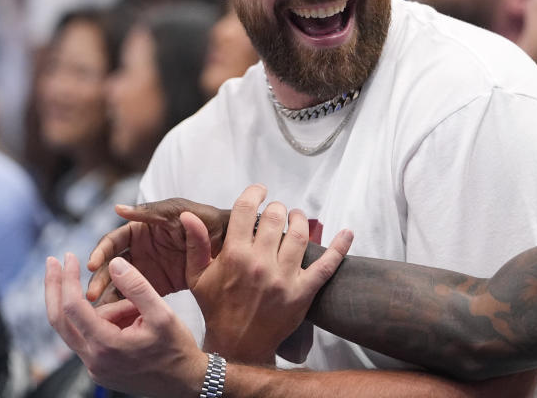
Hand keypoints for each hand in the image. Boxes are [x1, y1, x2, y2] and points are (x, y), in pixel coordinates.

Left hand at [45, 252, 207, 397]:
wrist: (186, 382)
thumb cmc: (176, 350)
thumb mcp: (162, 313)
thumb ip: (136, 286)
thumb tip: (114, 263)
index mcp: (106, 346)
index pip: (72, 307)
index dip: (67, 279)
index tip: (68, 257)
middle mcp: (94, 361)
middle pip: (59, 320)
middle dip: (55, 288)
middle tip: (52, 262)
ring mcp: (95, 368)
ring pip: (80, 327)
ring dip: (100, 309)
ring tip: (137, 311)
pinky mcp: (100, 369)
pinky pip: (92, 337)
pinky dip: (104, 322)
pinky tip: (131, 320)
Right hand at [86, 197, 229, 301]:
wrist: (230, 243)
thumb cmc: (203, 220)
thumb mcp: (176, 213)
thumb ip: (148, 213)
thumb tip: (117, 208)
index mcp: (139, 231)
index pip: (111, 243)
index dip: (99, 253)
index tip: (91, 266)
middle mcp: (138, 250)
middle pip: (110, 266)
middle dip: (99, 280)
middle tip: (91, 297)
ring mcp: (146, 269)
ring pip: (120, 284)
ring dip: (108, 297)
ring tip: (99, 313)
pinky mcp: (157, 286)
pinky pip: (137, 297)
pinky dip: (126, 307)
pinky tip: (117, 320)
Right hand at [181, 184, 352, 363]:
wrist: (237, 345)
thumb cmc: (216, 307)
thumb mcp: (197, 277)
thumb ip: (195, 244)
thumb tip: (188, 215)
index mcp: (234, 255)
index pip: (247, 210)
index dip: (255, 194)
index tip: (260, 192)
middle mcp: (260, 263)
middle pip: (277, 218)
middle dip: (277, 209)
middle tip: (276, 213)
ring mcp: (284, 278)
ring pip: (300, 235)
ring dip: (300, 220)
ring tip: (296, 219)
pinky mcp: (303, 292)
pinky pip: (326, 265)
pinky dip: (340, 247)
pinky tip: (348, 233)